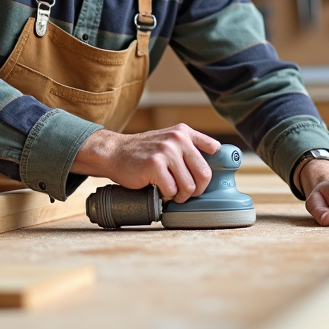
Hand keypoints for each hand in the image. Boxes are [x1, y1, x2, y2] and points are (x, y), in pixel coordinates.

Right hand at [72, 124, 219, 203]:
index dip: (213, 167)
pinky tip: (158, 190)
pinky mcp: (155, 165)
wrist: (114, 152)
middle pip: (204, 174)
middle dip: (196, 189)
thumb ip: (187, 148)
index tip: (204, 177)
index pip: (214, 148)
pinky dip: (166, 196)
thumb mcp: (168, 140)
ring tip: (170, 192)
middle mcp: (178, 138)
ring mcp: (166, 151)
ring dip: (180, 196)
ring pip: (188, 186)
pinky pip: (171, 191)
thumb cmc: (143, 152)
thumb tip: (210, 169)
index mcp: (184, 131)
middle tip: (185, 193)